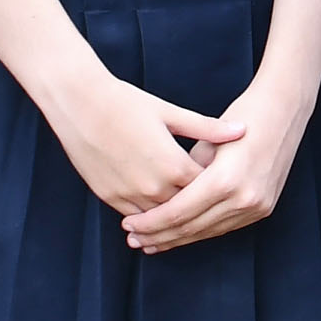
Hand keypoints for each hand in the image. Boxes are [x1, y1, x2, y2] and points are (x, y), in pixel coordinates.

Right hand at [37, 72, 217, 214]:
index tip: (228, 183)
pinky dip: (149, 217)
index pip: (206, 188)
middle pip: (187, 208)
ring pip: (161, 218)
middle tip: (214, 205)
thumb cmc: (125, 102)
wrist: (78, 103)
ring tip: (188, 214)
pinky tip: (159, 214)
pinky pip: (136, 217)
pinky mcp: (109, 197)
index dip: (218, 186)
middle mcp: (153, 186)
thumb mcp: (169, 113)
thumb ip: (206, 128)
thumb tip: (242, 130)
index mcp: (173, 164)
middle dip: (199, 206)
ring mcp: (129, 195)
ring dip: (173, 217)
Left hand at [122, 77, 308, 253]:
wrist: (284, 111)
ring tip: (151, 243)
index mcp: (225, 180)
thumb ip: (185, 173)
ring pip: (207, 232)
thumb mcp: (205, 141)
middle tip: (133, 240)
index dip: (151, 223)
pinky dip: (200, 232)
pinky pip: (224, 227)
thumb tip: (162, 198)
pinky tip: (181, 235)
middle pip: (191, 227)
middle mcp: (243, 198)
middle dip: (159, 236)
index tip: (128, 226)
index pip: (178, 212)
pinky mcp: (263, 209)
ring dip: (178, 239)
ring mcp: (256, 206)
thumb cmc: (242, 117)